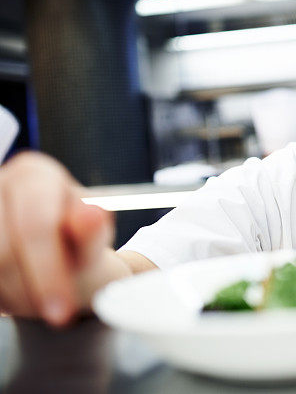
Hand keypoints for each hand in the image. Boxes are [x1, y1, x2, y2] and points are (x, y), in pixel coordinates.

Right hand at [0, 152, 113, 326]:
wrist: (63, 253)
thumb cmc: (80, 241)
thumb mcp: (96, 239)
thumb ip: (93, 232)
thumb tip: (92, 216)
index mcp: (34, 174)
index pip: (36, 225)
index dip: (47, 271)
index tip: (62, 310)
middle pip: (3, 252)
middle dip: (33, 290)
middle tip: (59, 312)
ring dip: (17, 297)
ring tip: (45, 297)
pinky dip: (5, 296)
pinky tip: (24, 293)